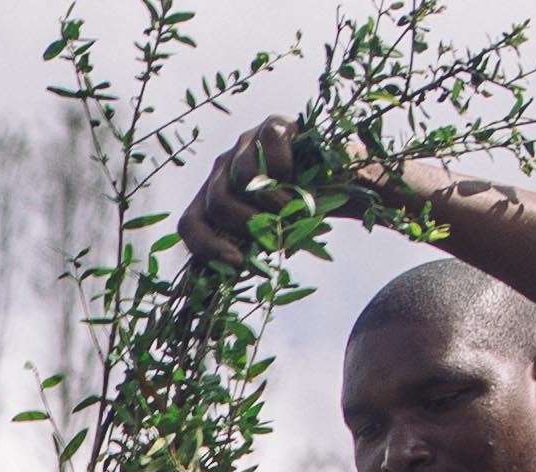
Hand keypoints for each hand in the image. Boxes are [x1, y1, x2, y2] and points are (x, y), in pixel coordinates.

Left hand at [177, 113, 309, 267]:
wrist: (346, 182)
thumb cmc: (306, 214)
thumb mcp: (271, 239)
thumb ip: (246, 252)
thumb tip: (223, 281)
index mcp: (215, 198)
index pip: (189, 223)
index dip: (206, 246)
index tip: (237, 263)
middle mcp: (223, 169)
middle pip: (215, 202)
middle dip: (246, 226)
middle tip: (274, 236)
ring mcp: (245, 144)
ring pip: (241, 176)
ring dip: (271, 201)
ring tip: (292, 209)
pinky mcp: (272, 125)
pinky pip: (269, 145)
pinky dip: (285, 167)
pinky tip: (298, 176)